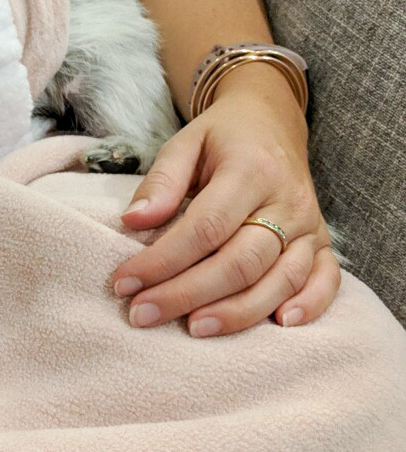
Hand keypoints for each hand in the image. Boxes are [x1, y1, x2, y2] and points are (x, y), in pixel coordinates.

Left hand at [111, 64, 340, 336]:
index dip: (163, 260)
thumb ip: (161, 181)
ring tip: (193, 329)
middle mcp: (287, 200)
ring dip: (236, 312)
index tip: (124, 282)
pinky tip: (278, 326)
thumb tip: (132, 222)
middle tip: (143, 313)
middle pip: (240, 262)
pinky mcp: (324, 242)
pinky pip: (326, 281)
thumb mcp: (185, 142)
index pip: (205, 227)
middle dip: (188, 294)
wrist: (272, 122)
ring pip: (279, 279)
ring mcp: (310, 225)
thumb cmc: (221, 137)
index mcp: (250, 170)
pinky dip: (309, 306)